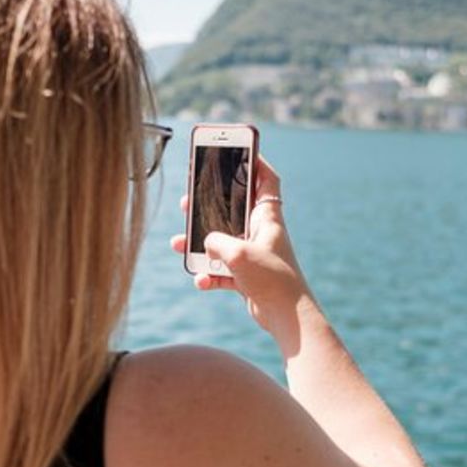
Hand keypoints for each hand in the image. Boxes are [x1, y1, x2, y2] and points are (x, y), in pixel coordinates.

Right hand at [169, 157, 315, 347]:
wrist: (287, 318)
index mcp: (268, 217)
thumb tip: (205, 242)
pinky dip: (209, 275)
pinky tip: (201, 281)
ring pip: (221, 241)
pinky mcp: (247, 276)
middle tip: (187, 200)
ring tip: (178, 242)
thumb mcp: (238, 254)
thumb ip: (216, 242)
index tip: (239, 148)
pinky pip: (221, 270)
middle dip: (208, 205)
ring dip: (199, 244)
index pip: (266, 180)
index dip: (255, 161)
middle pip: (232, 209)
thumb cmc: (271, 279)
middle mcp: (261, 232)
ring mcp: (253, 254)